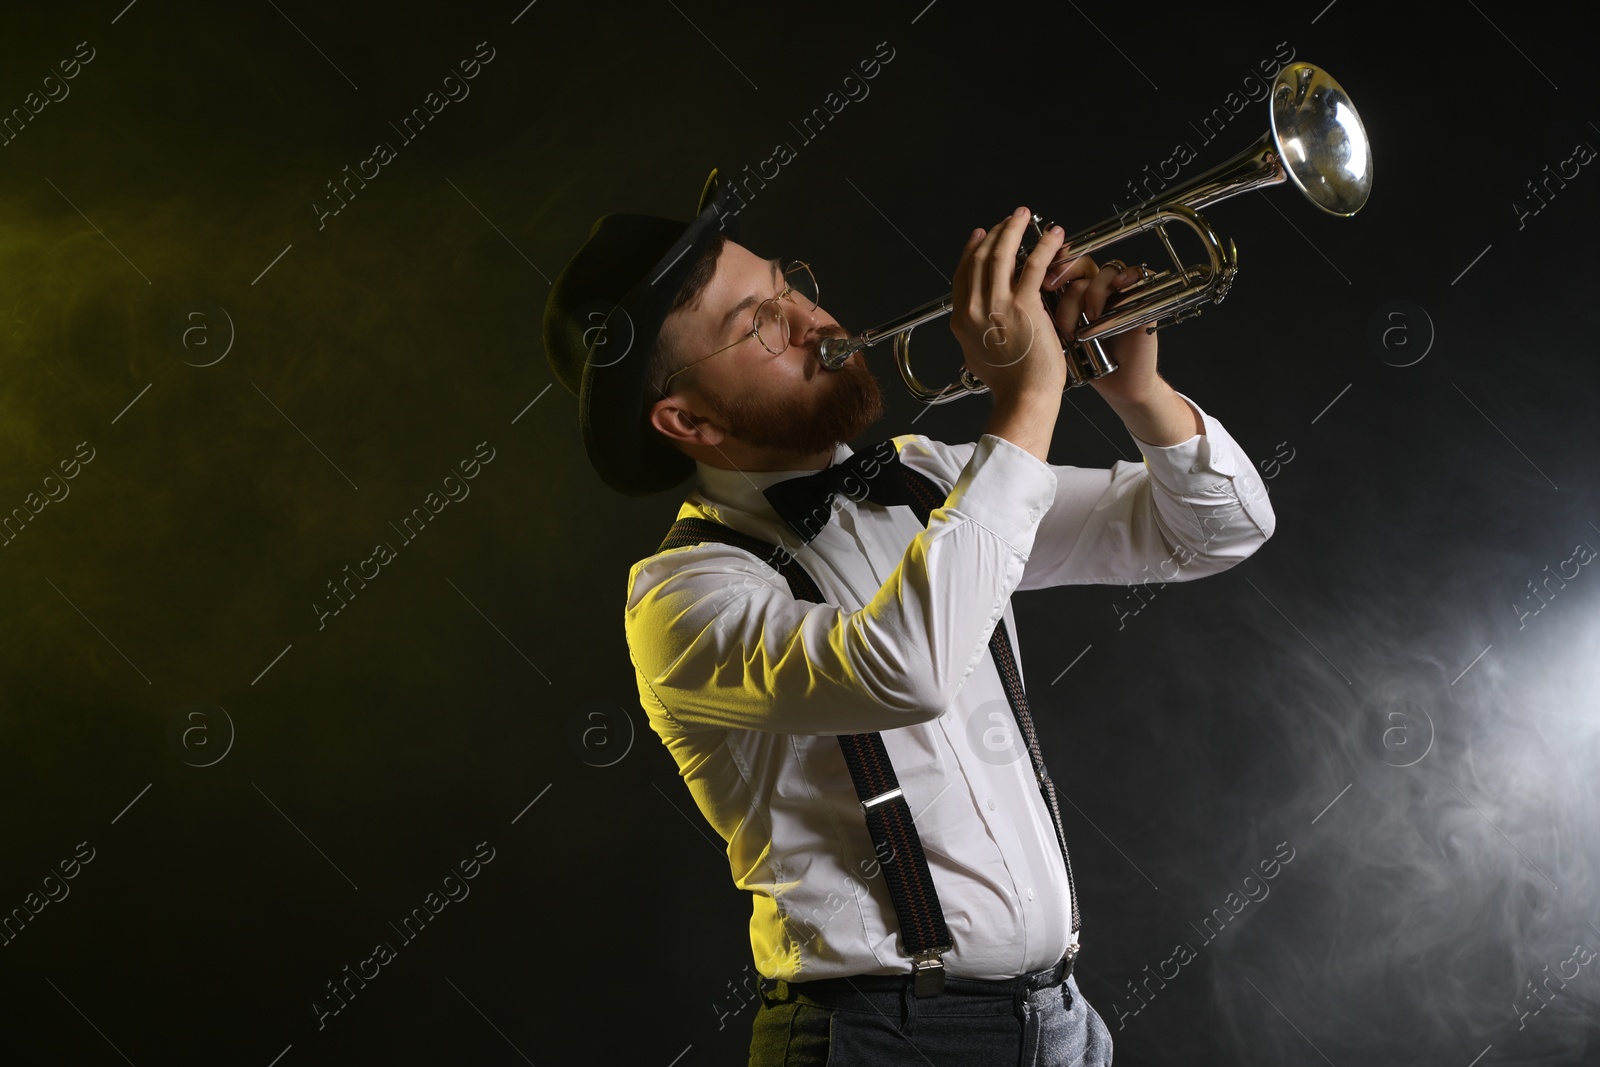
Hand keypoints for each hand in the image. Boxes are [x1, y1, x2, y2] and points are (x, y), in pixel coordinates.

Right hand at [950, 206, 1066, 402]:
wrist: (1022, 397)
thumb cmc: (1008, 384)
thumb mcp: (976, 356)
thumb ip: (974, 333)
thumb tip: (975, 321)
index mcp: (961, 320)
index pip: (963, 273)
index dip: (973, 249)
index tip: (982, 234)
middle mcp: (973, 308)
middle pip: (980, 258)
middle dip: (995, 233)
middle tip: (1009, 220)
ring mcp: (996, 305)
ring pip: (1001, 254)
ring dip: (1014, 229)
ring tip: (1024, 216)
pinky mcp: (1022, 305)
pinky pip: (1034, 265)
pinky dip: (1044, 245)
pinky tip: (1054, 235)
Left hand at [1043, 254, 1160, 403]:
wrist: (1117, 384)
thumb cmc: (1087, 364)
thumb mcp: (1054, 336)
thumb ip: (1039, 314)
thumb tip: (1014, 296)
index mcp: (1075, 295)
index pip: (1062, 264)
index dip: (1048, 264)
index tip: (1032, 278)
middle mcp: (1097, 290)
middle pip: (1082, 261)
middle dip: (1064, 270)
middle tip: (1049, 287)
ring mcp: (1119, 294)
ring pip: (1104, 271)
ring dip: (1091, 291)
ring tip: (1086, 318)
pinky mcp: (1140, 300)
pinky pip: (1136, 276)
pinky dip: (1125, 278)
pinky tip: (1115, 290)